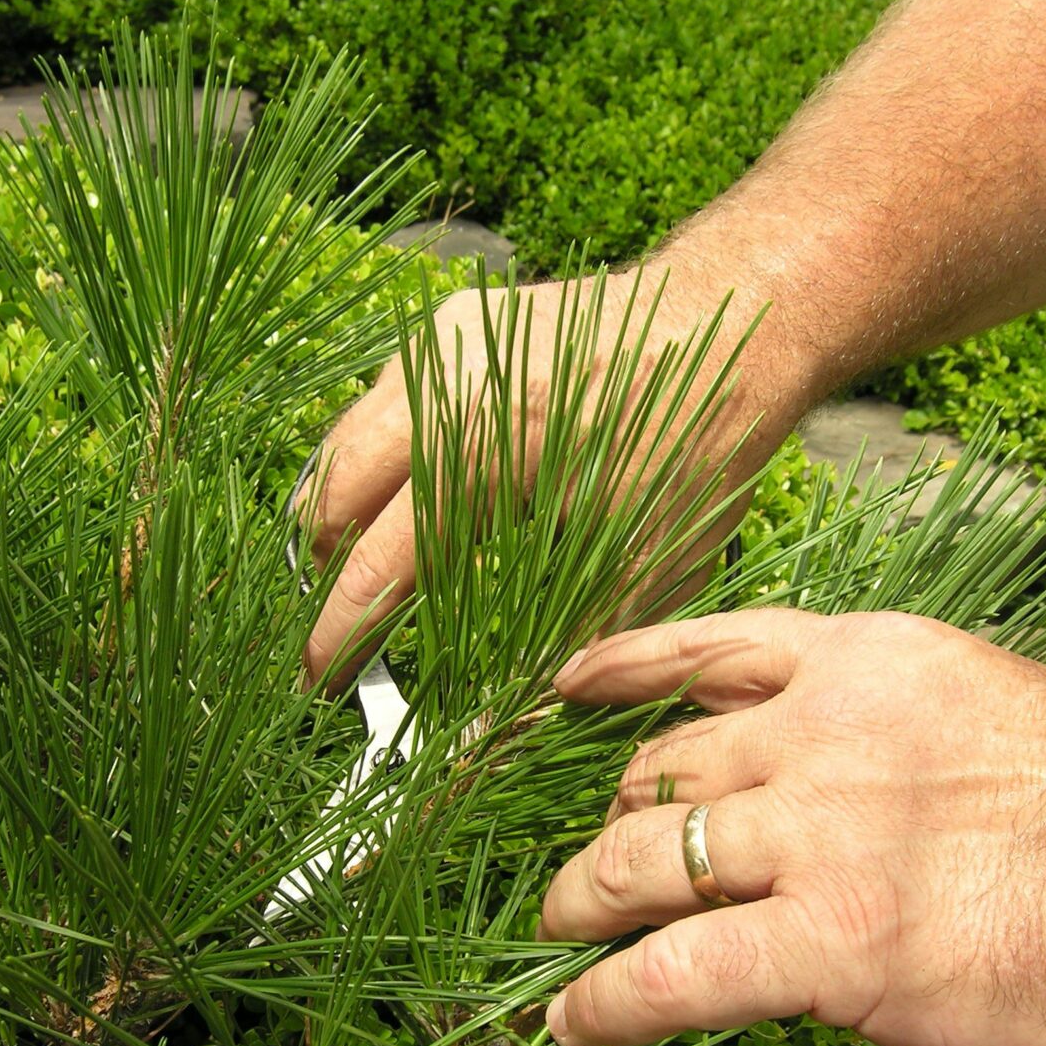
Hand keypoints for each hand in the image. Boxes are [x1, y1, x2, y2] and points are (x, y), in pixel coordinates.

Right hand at [299, 261, 814, 687]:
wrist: (725, 320)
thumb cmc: (700, 443)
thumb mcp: (651, 561)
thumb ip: (571, 643)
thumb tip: (510, 725)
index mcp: (493, 450)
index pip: (381, 559)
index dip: (343, 629)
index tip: (320, 680)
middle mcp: (446, 387)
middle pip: (332, 493)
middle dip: (329, 568)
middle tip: (353, 621)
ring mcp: (440, 343)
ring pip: (344, 442)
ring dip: (347, 510)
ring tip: (379, 565)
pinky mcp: (448, 323)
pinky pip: (381, 402)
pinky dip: (379, 456)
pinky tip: (415, 493)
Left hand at [539, 609, 1045, 1045]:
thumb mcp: (991, 699)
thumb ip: (889, 716)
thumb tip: (829, 748)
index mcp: (861, 660)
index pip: (706, 650)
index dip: (621, 669)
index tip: (565, 686)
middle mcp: (820, 732)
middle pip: (664, 768)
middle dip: (612, 814)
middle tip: (594, 857)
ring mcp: (820, 834)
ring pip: (644, 857)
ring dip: (583, 898)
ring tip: (558, 930)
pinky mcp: (835, 945)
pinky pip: (679, 971)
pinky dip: (610, 1000)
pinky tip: (576, 1022)